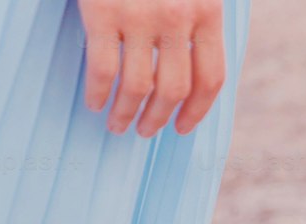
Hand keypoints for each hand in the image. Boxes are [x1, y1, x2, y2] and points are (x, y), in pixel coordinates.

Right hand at [79, 0, 225, 137]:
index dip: (196, 111)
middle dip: (157, 119)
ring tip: (117, 124)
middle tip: (145, 129)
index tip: (182, 127)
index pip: (210, 78)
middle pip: (173, 91)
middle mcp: (176, 15)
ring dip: (125, 115)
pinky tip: (95, 102)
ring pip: (137, 87)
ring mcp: (139, 15)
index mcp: (206, 10)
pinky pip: (103, 70)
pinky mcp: (103, 11)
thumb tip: (190, 69)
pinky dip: (98, 94)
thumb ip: (195, 18)